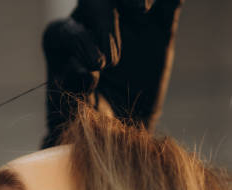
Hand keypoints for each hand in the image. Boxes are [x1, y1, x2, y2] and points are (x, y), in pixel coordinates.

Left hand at [41, 0, 183, 147]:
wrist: (123, 133)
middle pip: (91, 6)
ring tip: (140, 12)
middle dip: (101, 25)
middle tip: (114, 60)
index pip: (64, 32)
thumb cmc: (88, 130)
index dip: (78, 44)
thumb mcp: (75, 127)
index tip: (95, 69)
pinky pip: (165, 3)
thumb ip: (64, 121)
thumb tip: (58, 121)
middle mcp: (91, 29)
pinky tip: (173, 1)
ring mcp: (124, 25)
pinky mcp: (157, 28)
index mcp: (64, 50)